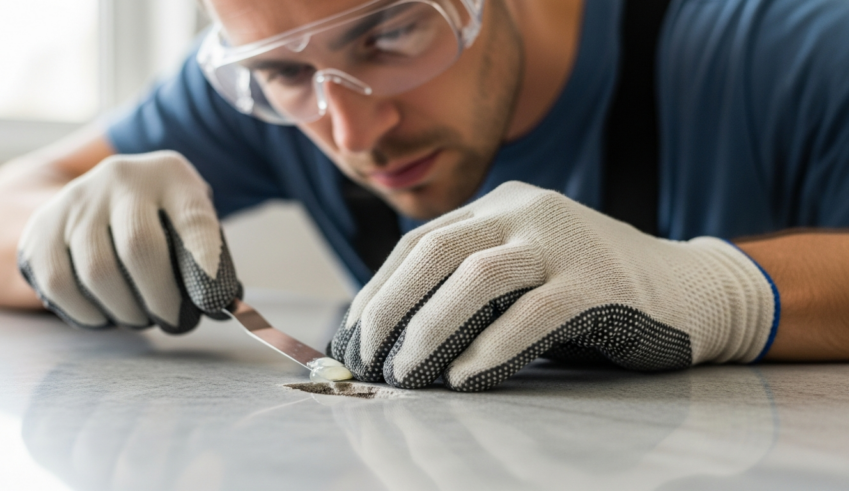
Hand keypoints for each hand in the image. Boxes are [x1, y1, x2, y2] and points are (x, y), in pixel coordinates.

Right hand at [18, 151, 240, 333]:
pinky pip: (58, 282)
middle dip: (161, 300)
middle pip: (139, 248)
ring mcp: (77, 199)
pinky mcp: (42, 226)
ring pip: (97, 270)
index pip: (194, 220)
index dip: (204, 263)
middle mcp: (122, 178)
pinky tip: (105, 315)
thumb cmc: (163, 220)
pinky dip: (86, 312)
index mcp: (172, 175)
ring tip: (140, 317)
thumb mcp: (193, 224)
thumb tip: (224, 308)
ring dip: (125, 310)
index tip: (213, 303)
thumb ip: (209, 261)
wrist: (103, 192)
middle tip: (172, 322)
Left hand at [329, 182, 778, 390]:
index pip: (421, 240)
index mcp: (501, 205)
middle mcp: (526, 209)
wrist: (689, 288)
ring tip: (406, 373)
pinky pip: (533, 314)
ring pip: (478, 277)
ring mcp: (565, 240)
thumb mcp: (524, 271)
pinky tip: (465, 378)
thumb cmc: (590, 290)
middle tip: (367, 356)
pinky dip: (492, 348)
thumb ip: (471, 286)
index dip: (380, 289)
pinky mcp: (599, 281)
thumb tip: (397, 333)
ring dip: (430, 328)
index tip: (355, 333)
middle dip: (390, 307)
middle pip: (437, 250)